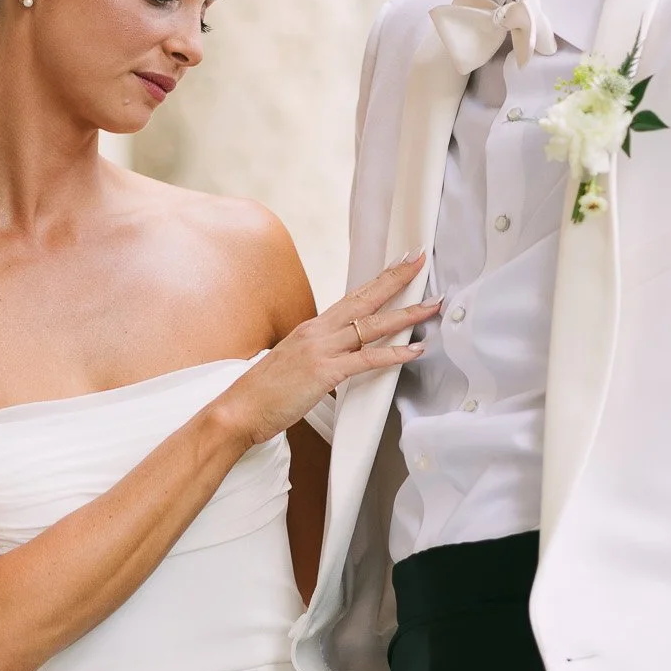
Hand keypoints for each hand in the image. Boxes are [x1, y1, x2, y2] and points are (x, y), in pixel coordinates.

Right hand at [216, 253, 438, 449]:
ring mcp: (321, 349)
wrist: (239, 409)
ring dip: (406, 314)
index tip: (398, 264)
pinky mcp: (324, 372)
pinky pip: (367, 359)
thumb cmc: (265, 392)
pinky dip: (394, 354)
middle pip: (364, 298)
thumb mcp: (295, 362)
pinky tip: (414, 350)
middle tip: (419, 262)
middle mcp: (318, 332)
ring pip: (372, 325)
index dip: (378, 280)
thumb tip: (342, 355)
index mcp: (312, 328)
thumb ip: (320, 353)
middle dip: (395, 279)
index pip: (352, 297)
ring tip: (432, 304)